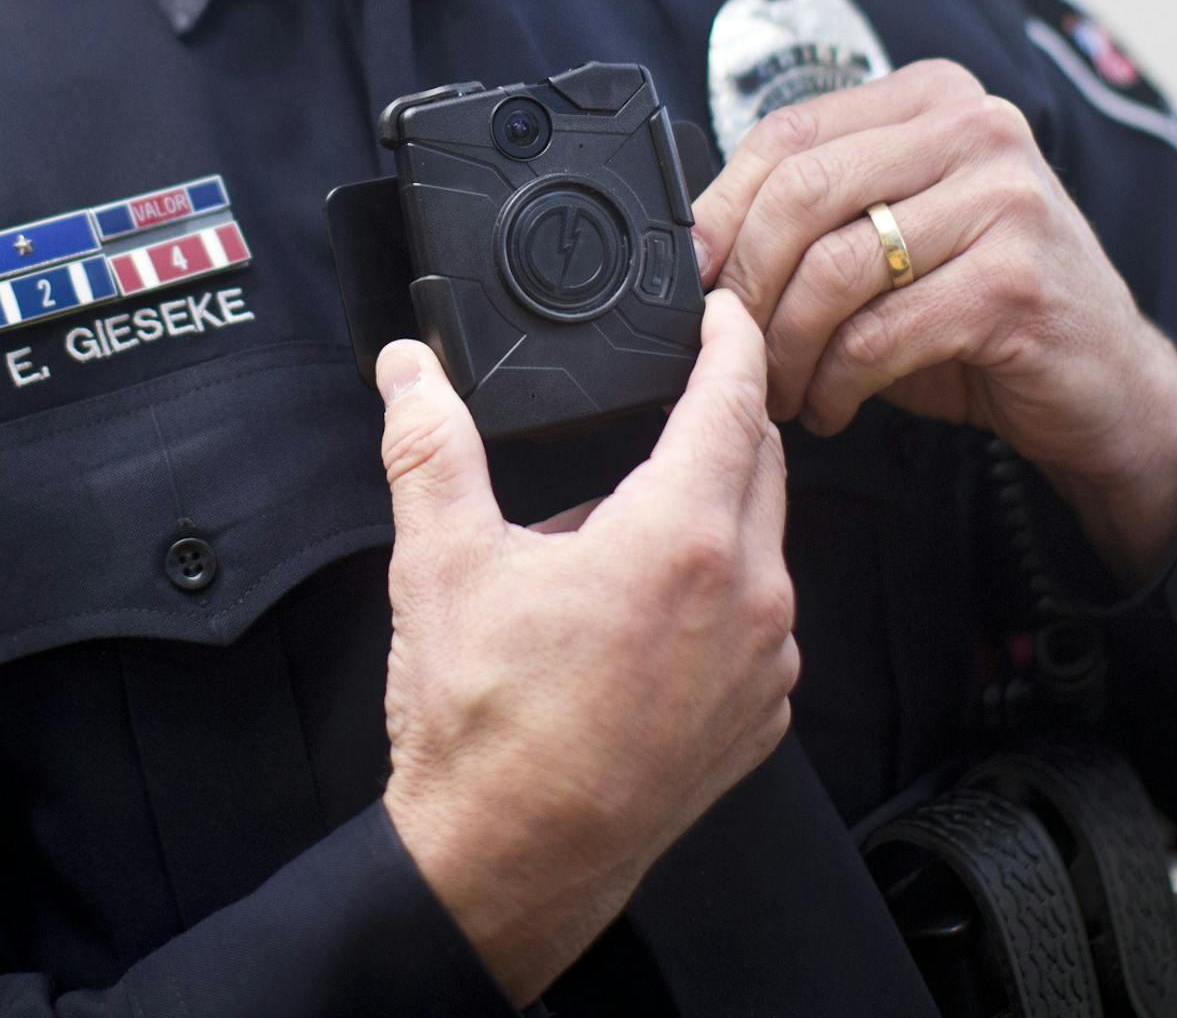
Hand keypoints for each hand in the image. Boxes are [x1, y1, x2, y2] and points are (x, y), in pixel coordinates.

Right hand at [377, 292, 796, 1005]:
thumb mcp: (443, 562)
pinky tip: (647, 610)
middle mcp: (749, 598)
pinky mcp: (760, 718)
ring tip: (623, 524)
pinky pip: (763, 621)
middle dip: (724, 415)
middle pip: (762, 462)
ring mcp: (764, 665)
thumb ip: (430, 444)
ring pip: (765, 542)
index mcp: (681, 540)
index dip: (731, 338)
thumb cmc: (486, 730)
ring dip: (716, 509)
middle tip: (669, 396)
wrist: (510, 865)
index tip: (721, 310)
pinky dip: (723, 590)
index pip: (735, 399)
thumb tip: (411, 371)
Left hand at [691, 61, 1176, 582]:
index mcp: (933, 97)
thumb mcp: (896, 234)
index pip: (788, 132)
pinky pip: (878, 335)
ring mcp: (1005, 201)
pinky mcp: (1015, 284)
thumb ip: (819, 215)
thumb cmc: (984, 306)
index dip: (722, 209)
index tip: (693, 273)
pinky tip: (831, 406)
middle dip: (746, 283)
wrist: (1108, 384)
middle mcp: (976, 127)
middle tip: (729, 345)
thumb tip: (699, 246)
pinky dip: (834, 383)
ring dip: (785, 346)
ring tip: (781, 387)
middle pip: (801, 192)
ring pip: (834, 268)